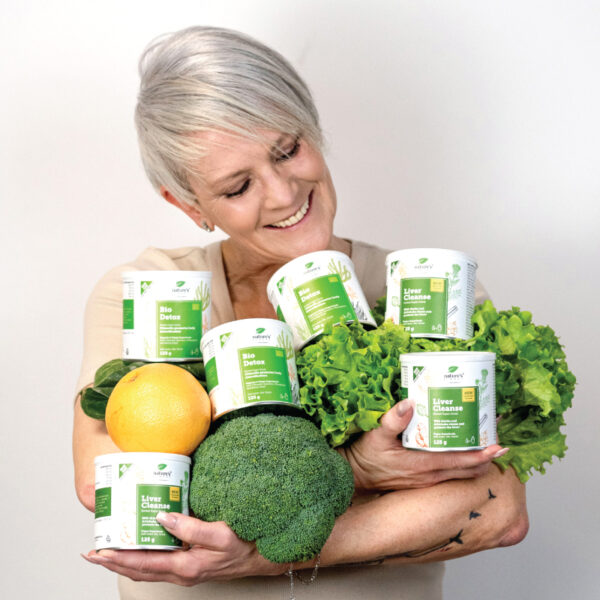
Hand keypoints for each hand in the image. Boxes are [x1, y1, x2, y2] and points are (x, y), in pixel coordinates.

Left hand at [82, 513, 285, 584]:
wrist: (258, 558)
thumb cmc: (242, 546)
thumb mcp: (219, 534)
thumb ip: (190, 527)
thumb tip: (161, 518)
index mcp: (185, 566)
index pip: (143, 563)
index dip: (118, 558)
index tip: (98, 553)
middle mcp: (180, 573)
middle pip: (138, 570)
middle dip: (113, 562)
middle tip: (92, 552)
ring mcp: (183, 571)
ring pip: (145, 570)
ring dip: (124, 561)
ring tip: (107, 551)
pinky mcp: (187, 565)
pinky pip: (157, 565)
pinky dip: (141, 558)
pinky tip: (138, 546)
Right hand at [341, 400, 508, 491]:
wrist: (354, 476)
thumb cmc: (366, 457)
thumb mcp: (375, 435)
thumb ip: (392, 420)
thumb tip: (408, 403)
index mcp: (424, 465)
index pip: (462, 462)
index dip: (484, 454)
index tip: (500, 444)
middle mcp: (431, 475)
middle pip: (470, 470)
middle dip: (488, 455)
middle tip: (496, 434)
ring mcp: (428, 479)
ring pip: (462, 473)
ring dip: (477, 459)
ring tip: (484, 438)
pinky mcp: (424, 479)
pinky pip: (452, 473)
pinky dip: (463, 462)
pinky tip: (460, 446)